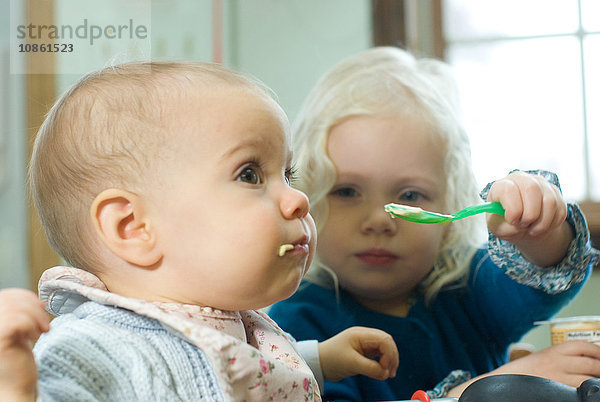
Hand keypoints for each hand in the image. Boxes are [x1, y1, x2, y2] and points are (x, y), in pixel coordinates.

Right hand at [0, 288, 49, 400]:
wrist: (15, 387)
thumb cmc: (16, 360)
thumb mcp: (19, 330)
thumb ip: (20, 313)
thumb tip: (37, 300)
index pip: (6, 295)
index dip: (26, 297)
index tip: (40, 309)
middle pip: (10, 298)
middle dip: (34, 307)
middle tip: (43, 324)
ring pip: (16, 307)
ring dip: (35, 317)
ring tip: (39, 332)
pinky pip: (17, 320)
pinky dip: (31, 325)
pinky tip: (34, 337)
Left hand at [318, 326, 397, 381]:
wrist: (318, 362)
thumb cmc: (332, 359)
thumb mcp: (351, 364)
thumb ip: (371, 368)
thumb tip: (386, 374)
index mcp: (361, 334)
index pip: (384, 339)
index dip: (389, 353)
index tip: (385, 368)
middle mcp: (364, 336)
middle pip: (387, 342)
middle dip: (392, 357)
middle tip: (390, 373)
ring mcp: (364, 343)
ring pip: (384, 348)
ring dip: (389, 360)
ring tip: (388, 374)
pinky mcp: (364, 351)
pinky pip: (379, 354)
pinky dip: (383, 362)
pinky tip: (383, 372)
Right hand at [447, 340, 599, 396]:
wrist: (500, 383)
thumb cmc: (519, 373)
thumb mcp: (538, 358)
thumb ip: (558, 358)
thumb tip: (582, 362)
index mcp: (552, 350)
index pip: (582, 346)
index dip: (597, 350)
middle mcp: (556, 362)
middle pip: (591, 363)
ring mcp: (557, 378)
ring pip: (589, 378)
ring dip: (597, 381)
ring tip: (598, 385)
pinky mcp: (557, 391)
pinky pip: (578, 391)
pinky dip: (585, 391)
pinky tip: (585, 393)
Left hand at [486, 171, 572, 265]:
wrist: (521, 224)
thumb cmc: (505, 224)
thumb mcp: (497, 229)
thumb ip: (503, 229)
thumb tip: (517, 227)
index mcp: (501, 186)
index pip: (508, 189)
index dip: (512, 209)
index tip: (513, 221)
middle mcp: (521, 179)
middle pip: (531, 189)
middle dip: (530, 214)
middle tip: (524, 225)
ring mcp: (540, 183)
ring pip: (550, 201)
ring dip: (542, 222)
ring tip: (532, 230)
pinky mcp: (555, 192)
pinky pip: (560, 209)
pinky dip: (552, 223)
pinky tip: (542, 226)